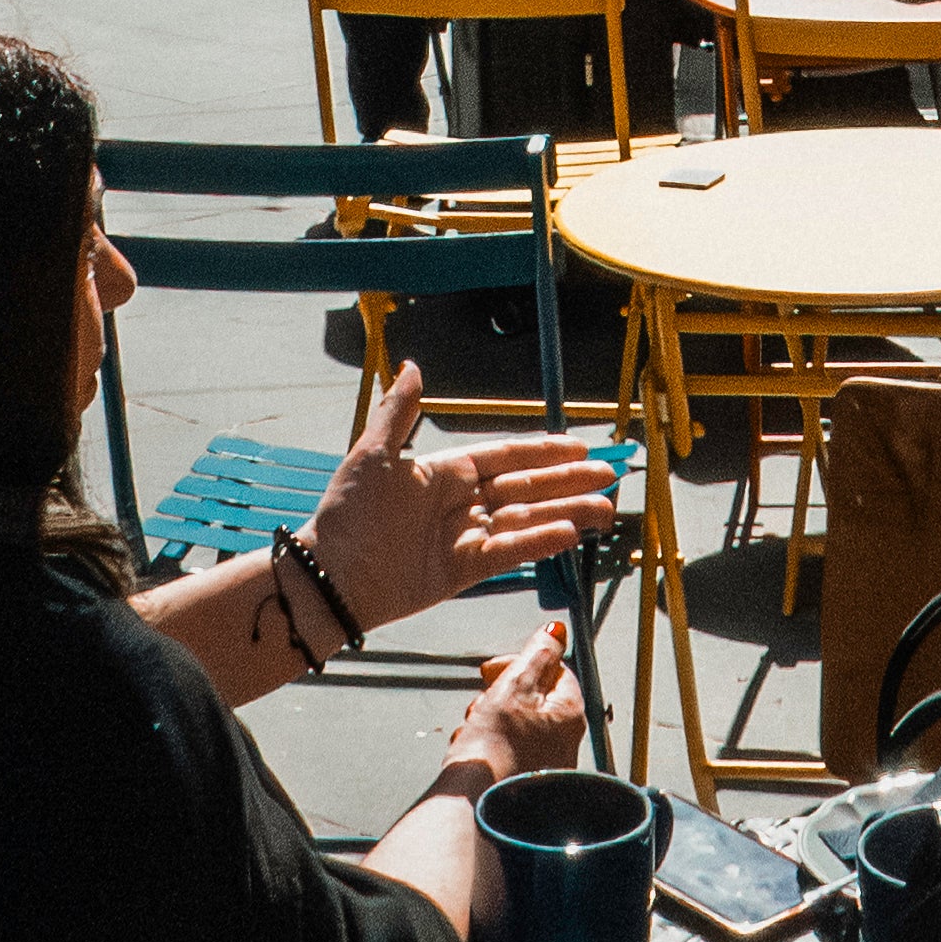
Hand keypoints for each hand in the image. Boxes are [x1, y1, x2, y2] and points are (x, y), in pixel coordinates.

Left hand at [306, 364, 615, 633]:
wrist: (330, 576)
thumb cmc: (346, 513)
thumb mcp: (372, 454)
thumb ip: (399, 412)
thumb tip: (411, 365)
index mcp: (446, 471)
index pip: (506, 456)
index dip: (543, 451)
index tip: (579, 445)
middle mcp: (462, 502)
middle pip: (527, 487)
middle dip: (568, 481)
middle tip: (609, 475)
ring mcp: (465, 536)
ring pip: (528, 518)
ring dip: (566, 511)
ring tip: (605, 508)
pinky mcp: (464, 570)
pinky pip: (510, 550)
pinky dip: (540, 541)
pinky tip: (569, 532)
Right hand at [450, 622, 585, 781]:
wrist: (474, 811)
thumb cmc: (494, 752)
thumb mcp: (514, 686)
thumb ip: (537, 655)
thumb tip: (555, 632)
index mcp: (570, 715)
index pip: (553, 671)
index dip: (519, 664)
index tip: (493, 670)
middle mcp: (567, 745)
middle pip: (533, 701)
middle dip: (501, 696)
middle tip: (483, 703)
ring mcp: (547, 771)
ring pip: (517, 729)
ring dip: (492, 723)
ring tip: (474, 732)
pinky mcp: (526, 792)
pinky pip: (509, 757)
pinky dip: (490, 750)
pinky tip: (474, 756)